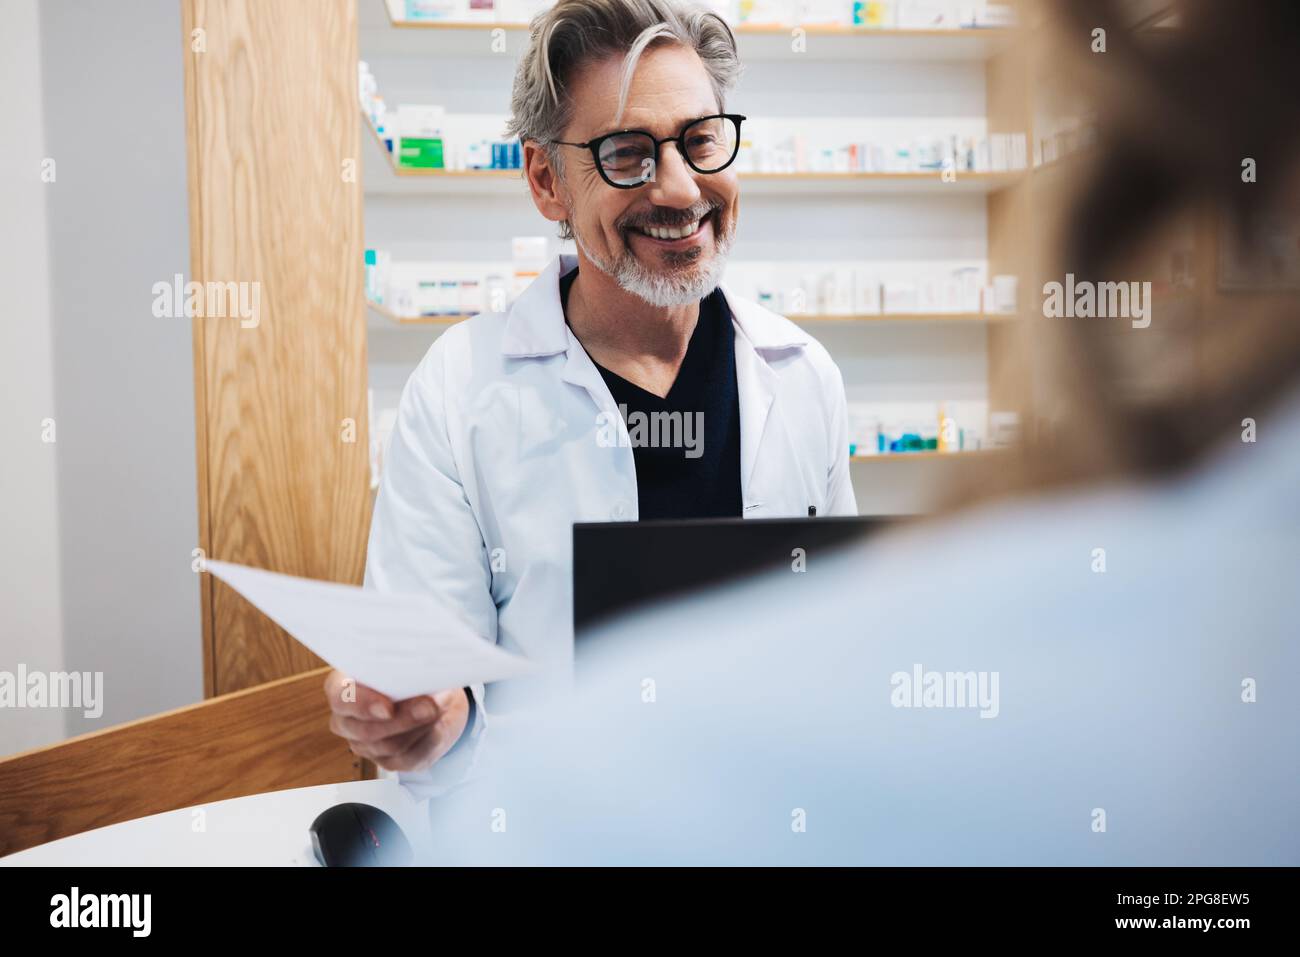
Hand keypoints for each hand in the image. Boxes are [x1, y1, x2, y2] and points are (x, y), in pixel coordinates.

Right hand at [323, 670, 469, 772]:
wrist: (434, 695)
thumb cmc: (412, 670)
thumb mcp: (409, 660)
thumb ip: (406, 667)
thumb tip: (421, 676)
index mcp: (342, 686)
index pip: (341, 698)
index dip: (362, 705)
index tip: (388, 708)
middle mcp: (347, 720)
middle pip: (366, 730)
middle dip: (403, 719)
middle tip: (430, 706)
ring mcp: (365, 745)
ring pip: (390, 746)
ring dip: (420, 726)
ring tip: (441, 707)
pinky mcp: (389, 761)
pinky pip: (409, 758)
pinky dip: (429, 739)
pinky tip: (440, 724)